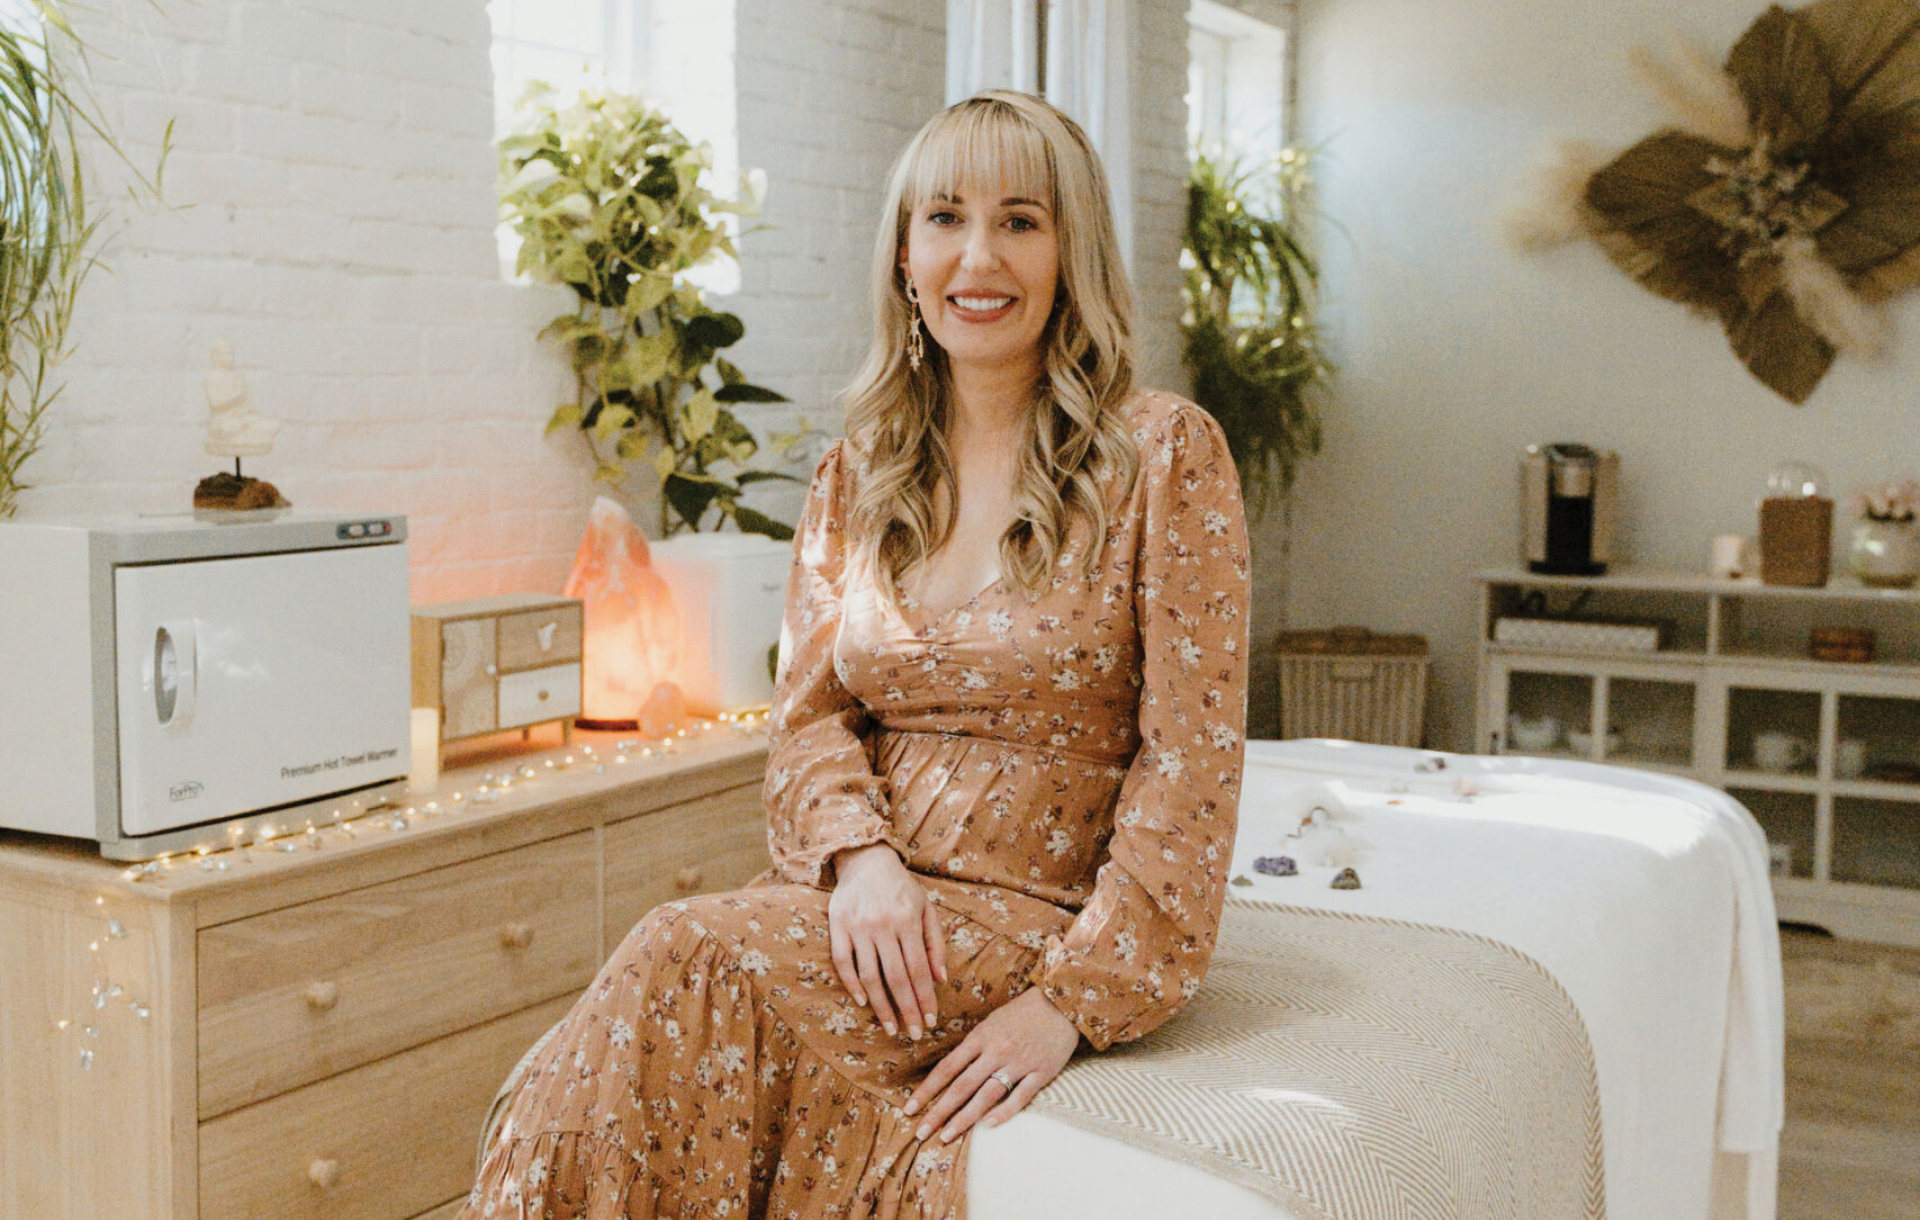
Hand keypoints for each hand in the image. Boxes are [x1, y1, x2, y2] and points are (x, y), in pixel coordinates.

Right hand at [827, 843, 947, 1039]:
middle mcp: (882, 925)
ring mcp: (857, 926)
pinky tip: (864, 1002)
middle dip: (907, 1009)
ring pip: (869, 975)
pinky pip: (842, 962)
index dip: (925, 998)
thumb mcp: (926, 908)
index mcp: (907, 920)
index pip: (918, 969)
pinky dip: (852, 984)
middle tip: (913, 1034)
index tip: (931, 1021)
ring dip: (881, 1005)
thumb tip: (940, 980)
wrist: (866, 860)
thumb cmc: (901, 889)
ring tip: (891, 1027)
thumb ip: (935, 943)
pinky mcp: (837, 926)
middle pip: (896, 977)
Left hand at [905, 987, 1078, 1143]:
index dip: (927, 1089)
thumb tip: (951, 1070)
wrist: (1063, 1002)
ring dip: (964, 1118)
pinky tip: (987, 1127)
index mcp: (981, 1036)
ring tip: (946, 1135)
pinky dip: (1004, 1112)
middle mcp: (997, 1051)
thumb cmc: (1023, 1012)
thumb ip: (974, 1046)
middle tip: (920, 1132)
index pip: (947, 1067)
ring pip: (986, 1095)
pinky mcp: (1041, 1072)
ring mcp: (1019, 1063)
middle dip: (938, 1111)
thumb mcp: (992, 1021)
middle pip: (962, 1086)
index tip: (910, 1107)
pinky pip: (1020, 1096)